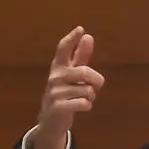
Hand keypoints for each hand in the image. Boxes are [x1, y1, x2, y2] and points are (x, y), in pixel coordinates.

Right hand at [32, 27, 103, 148]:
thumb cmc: (66, 92)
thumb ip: (81, 57)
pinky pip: (85, 103)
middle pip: (85, 72)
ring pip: (88, 91)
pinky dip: (88, 106)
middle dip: (97, 81)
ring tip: (80, 99)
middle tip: (95, 86)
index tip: (80, 29)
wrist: (52, 118)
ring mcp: (55, 92)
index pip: (63, 49)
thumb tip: (88, 36)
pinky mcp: (58, 106)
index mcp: (59, 66)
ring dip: (91, 97)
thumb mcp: (73, 74)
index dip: (72, 39)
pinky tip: (79, 107)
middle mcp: (55, 76)